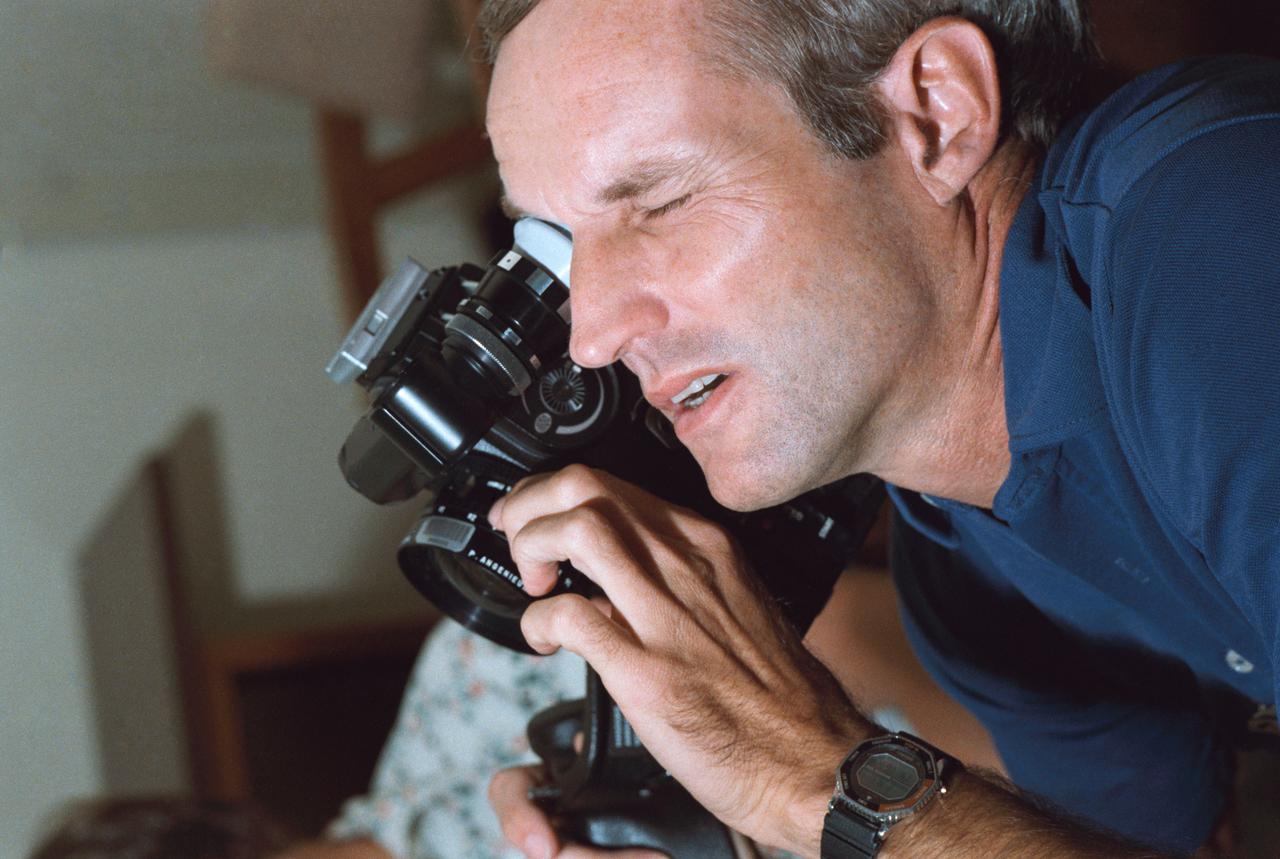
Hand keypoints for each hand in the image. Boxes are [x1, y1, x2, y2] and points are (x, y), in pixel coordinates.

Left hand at [489, 465, 871, 854]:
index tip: (534, 520)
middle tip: (515, 539)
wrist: (812, 759)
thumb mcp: (730, 608)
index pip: (611, 484)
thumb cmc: (775, 696)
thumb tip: (602, 586)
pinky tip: (541, 640)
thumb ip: (668, 585)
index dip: (554, 497)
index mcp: (705, 547)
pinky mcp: (648, 672)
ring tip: (529, 578)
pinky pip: (569, 616)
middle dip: (530, 505)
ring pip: (579, 528)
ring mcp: (667, 615)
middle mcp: (686, 566)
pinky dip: (537, 620)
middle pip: (586, 487)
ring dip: (531, 544)